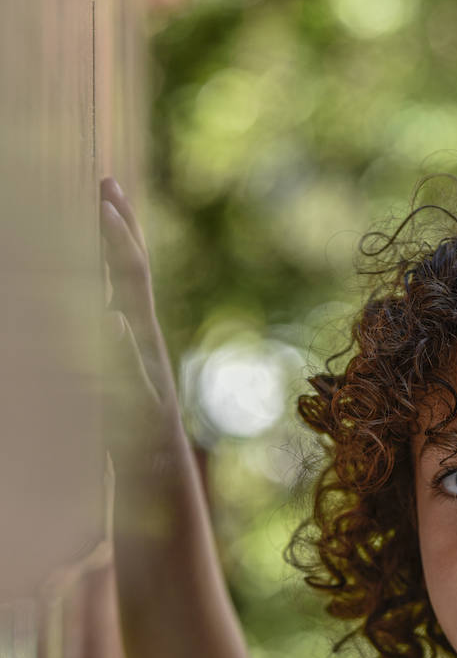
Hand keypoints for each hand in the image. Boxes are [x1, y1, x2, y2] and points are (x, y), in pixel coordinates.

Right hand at [98, 176, 185, 470]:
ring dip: (112, 245)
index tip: (102, 198)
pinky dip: (106, 280)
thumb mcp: (132, 406)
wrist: (159, 476)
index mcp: (143, 340)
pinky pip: (117, 307)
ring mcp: (137, 345)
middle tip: (106, 182)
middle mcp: (143, 335)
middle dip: (121, 225)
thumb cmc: (142, 449)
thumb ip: (122, 364)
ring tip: (102, 209)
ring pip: (125, 283)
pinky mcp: (129, 359)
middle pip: (133, 268)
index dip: (117, 237)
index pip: (130, 276)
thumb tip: (113, 316)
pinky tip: (96, 272)